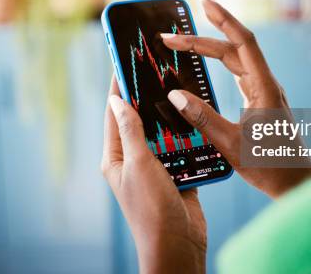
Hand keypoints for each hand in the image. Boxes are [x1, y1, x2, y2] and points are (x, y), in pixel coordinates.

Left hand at [101, 77, 206, 273]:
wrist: (178, 246)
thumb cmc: (152, 210)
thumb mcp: (139, 165)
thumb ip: (131, 132)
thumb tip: (116, 101)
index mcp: (116, 158)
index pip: (115, 116)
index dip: (118, 89)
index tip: (123, 65)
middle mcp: (133, 162)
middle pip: (139, 122)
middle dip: (146, 99)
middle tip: (155, 72)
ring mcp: (155, 169)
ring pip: (162, 134)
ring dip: (170, 117)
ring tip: (177, 90)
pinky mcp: (176, 175)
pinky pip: (181, 149)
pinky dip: (187, 136)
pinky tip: (195, 120)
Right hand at [162, 0, 310, 198]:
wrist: (294, 183)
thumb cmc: (269, 166)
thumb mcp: (230, 144)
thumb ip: (202, 118)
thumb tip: (175, 94)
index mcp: (264, 89)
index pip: (243, 42)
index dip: (224, 19)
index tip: (204, 1)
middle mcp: (266, 84)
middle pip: (234, 49)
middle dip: (203, 37)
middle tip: (172, 34)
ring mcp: (264, 91)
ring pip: (236, 59)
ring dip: (211, 48)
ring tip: (185, 40)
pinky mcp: (260, 100)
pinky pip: (238, 71)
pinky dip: (220, 62)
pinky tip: (208, 60)